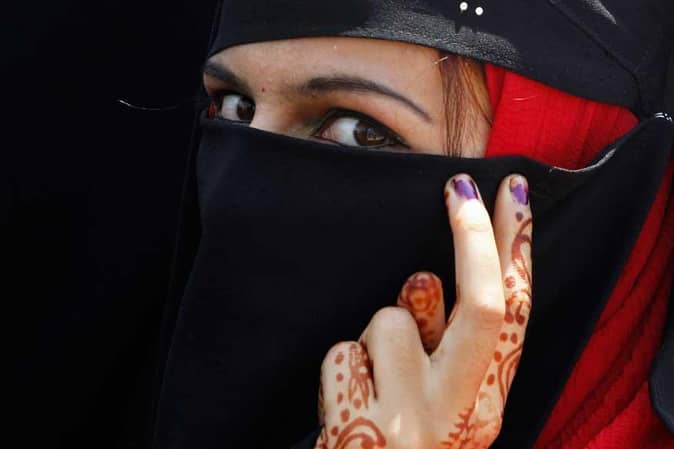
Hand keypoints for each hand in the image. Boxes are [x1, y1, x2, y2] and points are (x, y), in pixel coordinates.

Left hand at [315, 174, 532, 448]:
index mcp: (485, 404)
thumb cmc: (398, 441)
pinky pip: (342, 354)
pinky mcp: (361, 426)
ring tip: (371, 379)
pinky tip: (346, 403)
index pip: (513, 317)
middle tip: (462, 185)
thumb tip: (422, 278)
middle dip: (475, 237)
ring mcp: (410, 422)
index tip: (510, 195)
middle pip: (481, 307)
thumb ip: (437, 340)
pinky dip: (340, 366)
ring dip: (374, 333)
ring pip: (389, 321)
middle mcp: (459, 414)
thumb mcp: (436, 400)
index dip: (515, 251)